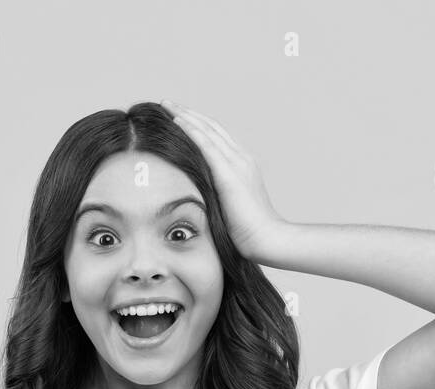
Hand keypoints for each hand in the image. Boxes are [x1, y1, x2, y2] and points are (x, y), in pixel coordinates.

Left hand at [161, 98, 283, 261]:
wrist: (267, 239)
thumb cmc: (248, 233)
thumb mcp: (229, 209)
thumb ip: (217, 198)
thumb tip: (199, 201)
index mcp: (242, 166)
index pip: (217, 138)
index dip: (198, 125)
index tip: (179, 117)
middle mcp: (241, 158)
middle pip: (212, 127)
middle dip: (189, 114)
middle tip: (168, 104)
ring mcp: (237, 163)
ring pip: (207, 130)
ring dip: (186, 115)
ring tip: (167, 105)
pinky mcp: (229, 173)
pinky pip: (207, 144)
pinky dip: (191, 130)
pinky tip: (177, 121)